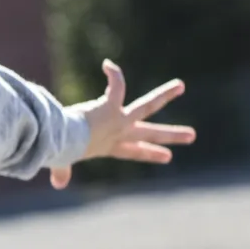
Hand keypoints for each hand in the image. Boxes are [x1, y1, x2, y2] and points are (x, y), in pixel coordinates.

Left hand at [50, 60, 197, 189]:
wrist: (63, 141)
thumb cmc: (61, 151)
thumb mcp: (63, 162)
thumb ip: (62, 171)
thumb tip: (57, 184)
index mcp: (108, 147)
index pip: (133, 151)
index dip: (149, 153)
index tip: (167, 157)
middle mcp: (119, 133)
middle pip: (150, 133)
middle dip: (171, 135)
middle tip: (192, 135)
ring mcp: (119, 120)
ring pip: (148, 106)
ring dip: (164, 95)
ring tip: (180, 85)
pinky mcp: (113, 106)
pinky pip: (118, 86)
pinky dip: (114, 75)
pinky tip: (107, 64)